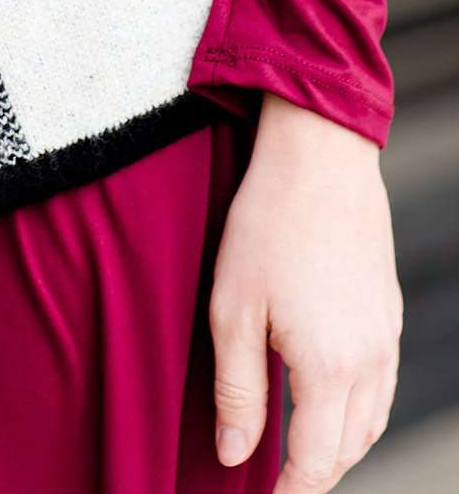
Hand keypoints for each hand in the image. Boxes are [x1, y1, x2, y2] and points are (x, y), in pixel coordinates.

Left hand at [209, 91, 401, 491]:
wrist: (319, 158)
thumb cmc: (266, 227)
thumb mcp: (233, 308)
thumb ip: (237, 389)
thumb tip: (235, 456)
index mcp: (329, 368)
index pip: (317, 462)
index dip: (290, 490)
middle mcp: (370, 360)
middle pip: (350, 447)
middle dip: (315, 470)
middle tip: (277, 476)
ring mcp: (385, 333)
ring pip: (372, 418)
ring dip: (339, 442)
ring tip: (300, 446)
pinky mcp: (386, 308)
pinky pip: (381, 381)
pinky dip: (357, 406)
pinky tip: (327, 393)